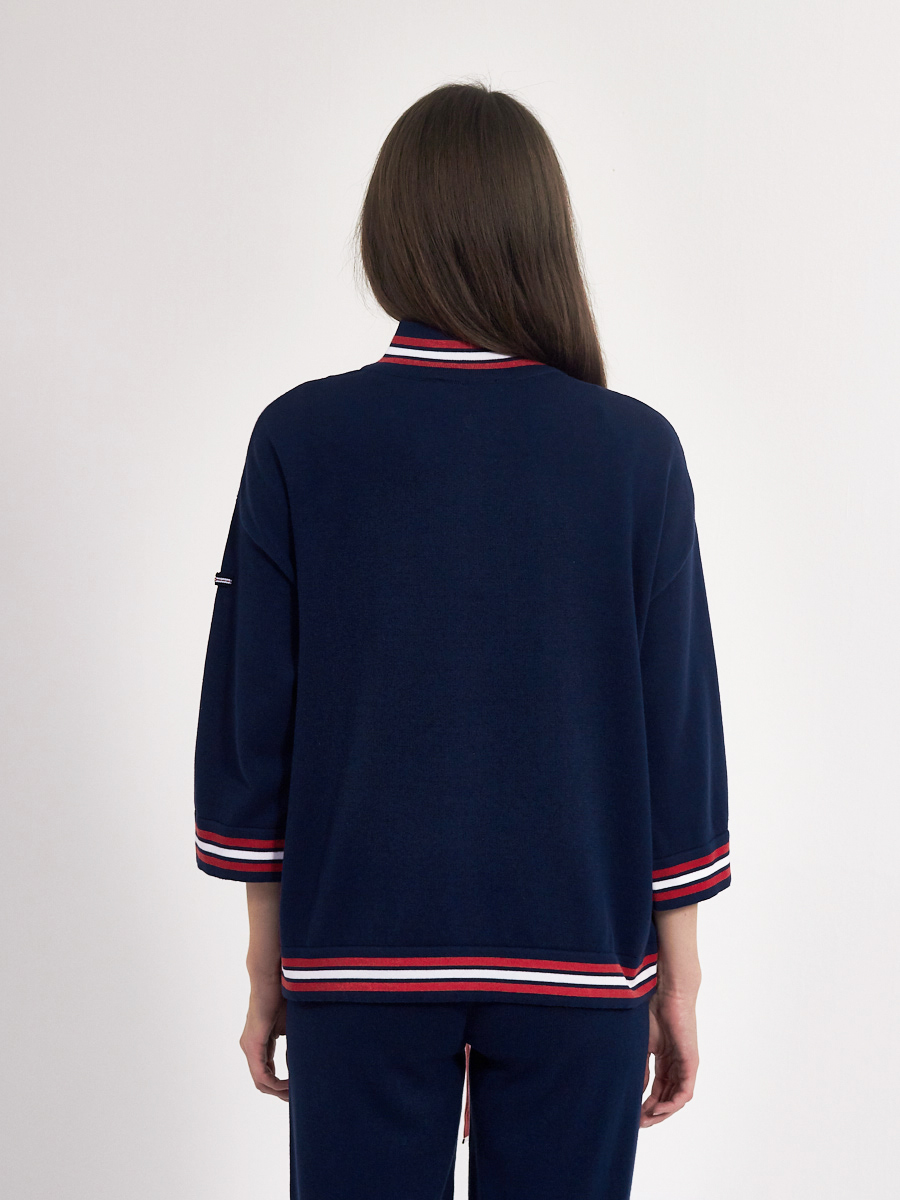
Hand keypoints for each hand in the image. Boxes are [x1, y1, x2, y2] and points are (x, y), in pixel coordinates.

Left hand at [239, 977, 288, 1100]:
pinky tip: (290, 1084)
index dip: (281, 1085)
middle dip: (280, 1092)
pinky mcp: (252, 1044)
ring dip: (278, 1090)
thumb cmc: (283, 997)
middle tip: (297, 1099)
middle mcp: (250, 1047)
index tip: (298, 1089)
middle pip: (262, 1082)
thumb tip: (302, 1065)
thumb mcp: (292, 1027)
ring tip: (296, 1094)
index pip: (267, 1072)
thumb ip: (294, 1046)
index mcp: (259, 1043)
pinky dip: (275, 1083)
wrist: (273, 978)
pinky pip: (262, 1074)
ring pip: (261, 1081)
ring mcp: (249, 1047)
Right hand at [640, 989, 698, 1126]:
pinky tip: (658, 1109)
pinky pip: (685, 1092)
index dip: (645, 1104)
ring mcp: (685, 1065)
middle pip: (667, 1098)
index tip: (631, 1115)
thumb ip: (640, 1068)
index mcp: (665, 1060)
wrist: (666, 991)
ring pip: (677, 1099)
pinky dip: (672, 1104)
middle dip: (653, 1113)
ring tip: (646, 1120)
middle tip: (637, 1124)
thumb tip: (634, 1090)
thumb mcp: (641, 1045)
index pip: (657, 1090)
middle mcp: (677, 1065)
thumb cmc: (652, 1010)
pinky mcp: (691, 1062)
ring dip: (663, 1113)